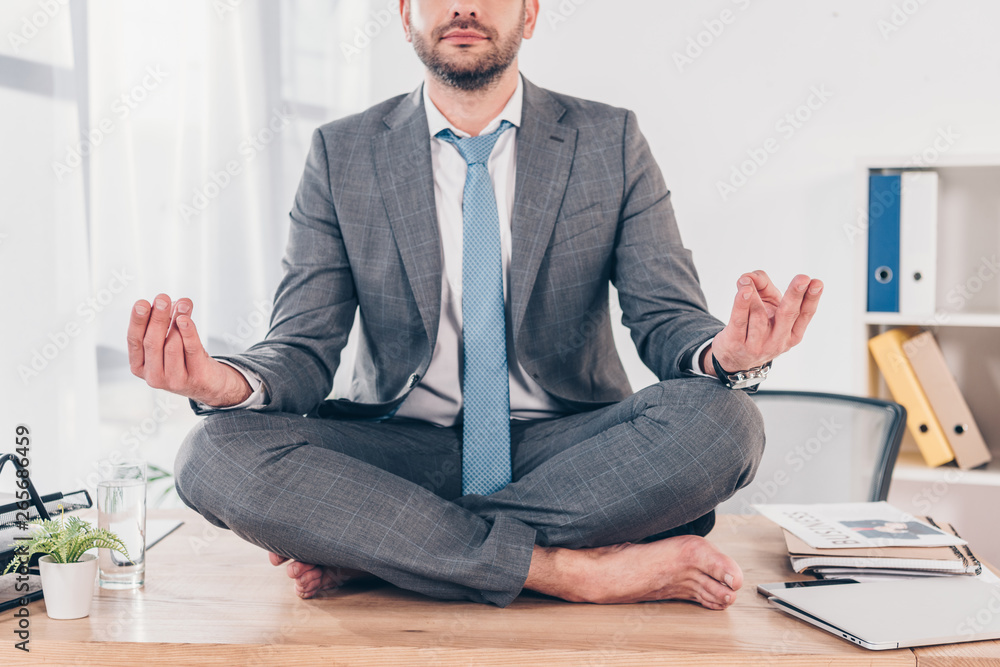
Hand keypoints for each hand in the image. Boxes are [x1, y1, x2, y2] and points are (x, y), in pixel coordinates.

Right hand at [127, 293, 251, 406]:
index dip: (137, 322)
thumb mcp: (170, 340)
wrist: (209, 382)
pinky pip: (191, 350)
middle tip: (162, 298)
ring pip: (172, 346)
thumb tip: (177, 302)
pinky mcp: (195, 378)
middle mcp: (153, 376)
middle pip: (152, 343)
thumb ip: (168, 321)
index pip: (134, 341)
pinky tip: (186, 319)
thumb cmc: (184, 357)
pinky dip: (189, 332)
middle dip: (157, 318)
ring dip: (177, 322)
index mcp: (139, 366)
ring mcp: (174, 381)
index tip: (142, 303)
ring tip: (183, 305)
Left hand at [705, 271, 822, 372]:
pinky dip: (741, 304)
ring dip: (753, 295)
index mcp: (792, 332)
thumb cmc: (756, 325)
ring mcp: (757, 344)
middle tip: (803, 278)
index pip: (805, 313)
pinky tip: (743, 290)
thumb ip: (762, 284)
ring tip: (746, 281)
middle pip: (788, 314)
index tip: (817, 282)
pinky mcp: (737, 343)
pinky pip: (740, 321)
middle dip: (795, 295)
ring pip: (759, 315)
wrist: (735, 356)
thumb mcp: (766, 304)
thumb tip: (751, 276)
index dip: (812, 298)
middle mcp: (778, 340)